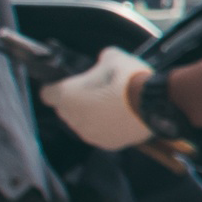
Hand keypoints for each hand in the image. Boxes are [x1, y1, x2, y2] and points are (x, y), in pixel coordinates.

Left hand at [40, 47, 156, 150]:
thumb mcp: (112, 56)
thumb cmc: (128, 78)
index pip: (47, 94)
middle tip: (95, 91)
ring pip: (83, 123)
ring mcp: (90, 134)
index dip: (56, 87)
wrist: (153, 104)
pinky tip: (121, 117)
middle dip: (76, 102)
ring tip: (111, 105)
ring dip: (92, 115)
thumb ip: (99, 61)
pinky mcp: (107, 144)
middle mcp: (73, 118)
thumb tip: (103, 63)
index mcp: (67, 95)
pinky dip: (107, 127)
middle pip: (65, 110)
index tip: (67, 83)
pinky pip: (101, 133)